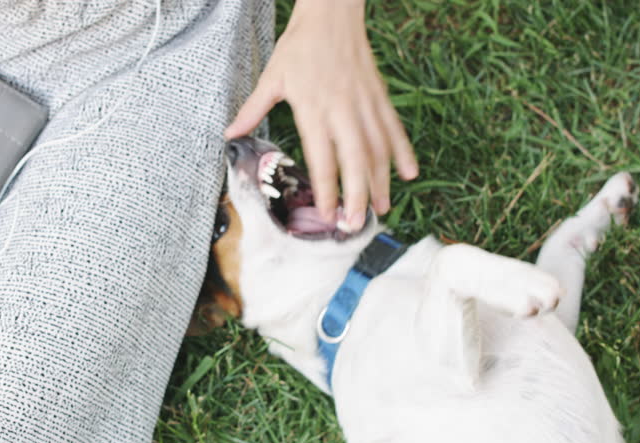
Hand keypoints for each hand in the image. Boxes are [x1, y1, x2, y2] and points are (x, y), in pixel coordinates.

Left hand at [224, 0, 416, 230]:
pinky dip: (403, 151)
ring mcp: (365, 104)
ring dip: (381, 182)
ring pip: (378, 149)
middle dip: (357, 196)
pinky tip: (409, 173)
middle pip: (355, 161)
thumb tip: (230, 135)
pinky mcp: (379, 96)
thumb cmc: (300, 46)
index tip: (327, 214)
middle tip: (355, 224)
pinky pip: (394, 129)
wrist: (331, 14)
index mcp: (314, 109)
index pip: (322, 159)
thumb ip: (252, 110)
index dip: (326, 190)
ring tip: (380, 208)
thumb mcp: (271, 78)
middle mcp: (342, 110)